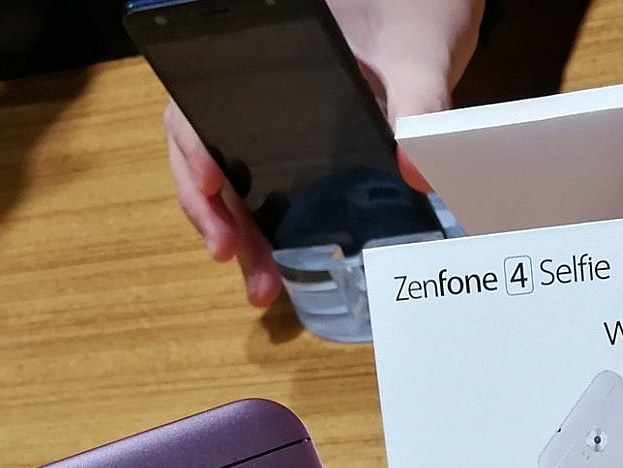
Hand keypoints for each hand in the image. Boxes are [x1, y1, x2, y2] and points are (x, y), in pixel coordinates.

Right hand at [163, 0, 482, 307]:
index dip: (194, 148)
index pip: (200, 106)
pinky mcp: (291, 153)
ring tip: (259, 285)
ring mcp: (267, 127)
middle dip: (214, 213)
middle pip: (206, 156)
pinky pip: (257, 193)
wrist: (428, 14)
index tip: (211, 186)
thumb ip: (420, 101)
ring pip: (229, 184)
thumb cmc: (412, 16)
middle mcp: (250, 97)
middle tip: (230, 255)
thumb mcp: (416, 54)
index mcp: (259, 60)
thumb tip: (417, 169)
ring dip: (237, 235)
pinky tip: (277, 269)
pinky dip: (262, 233)